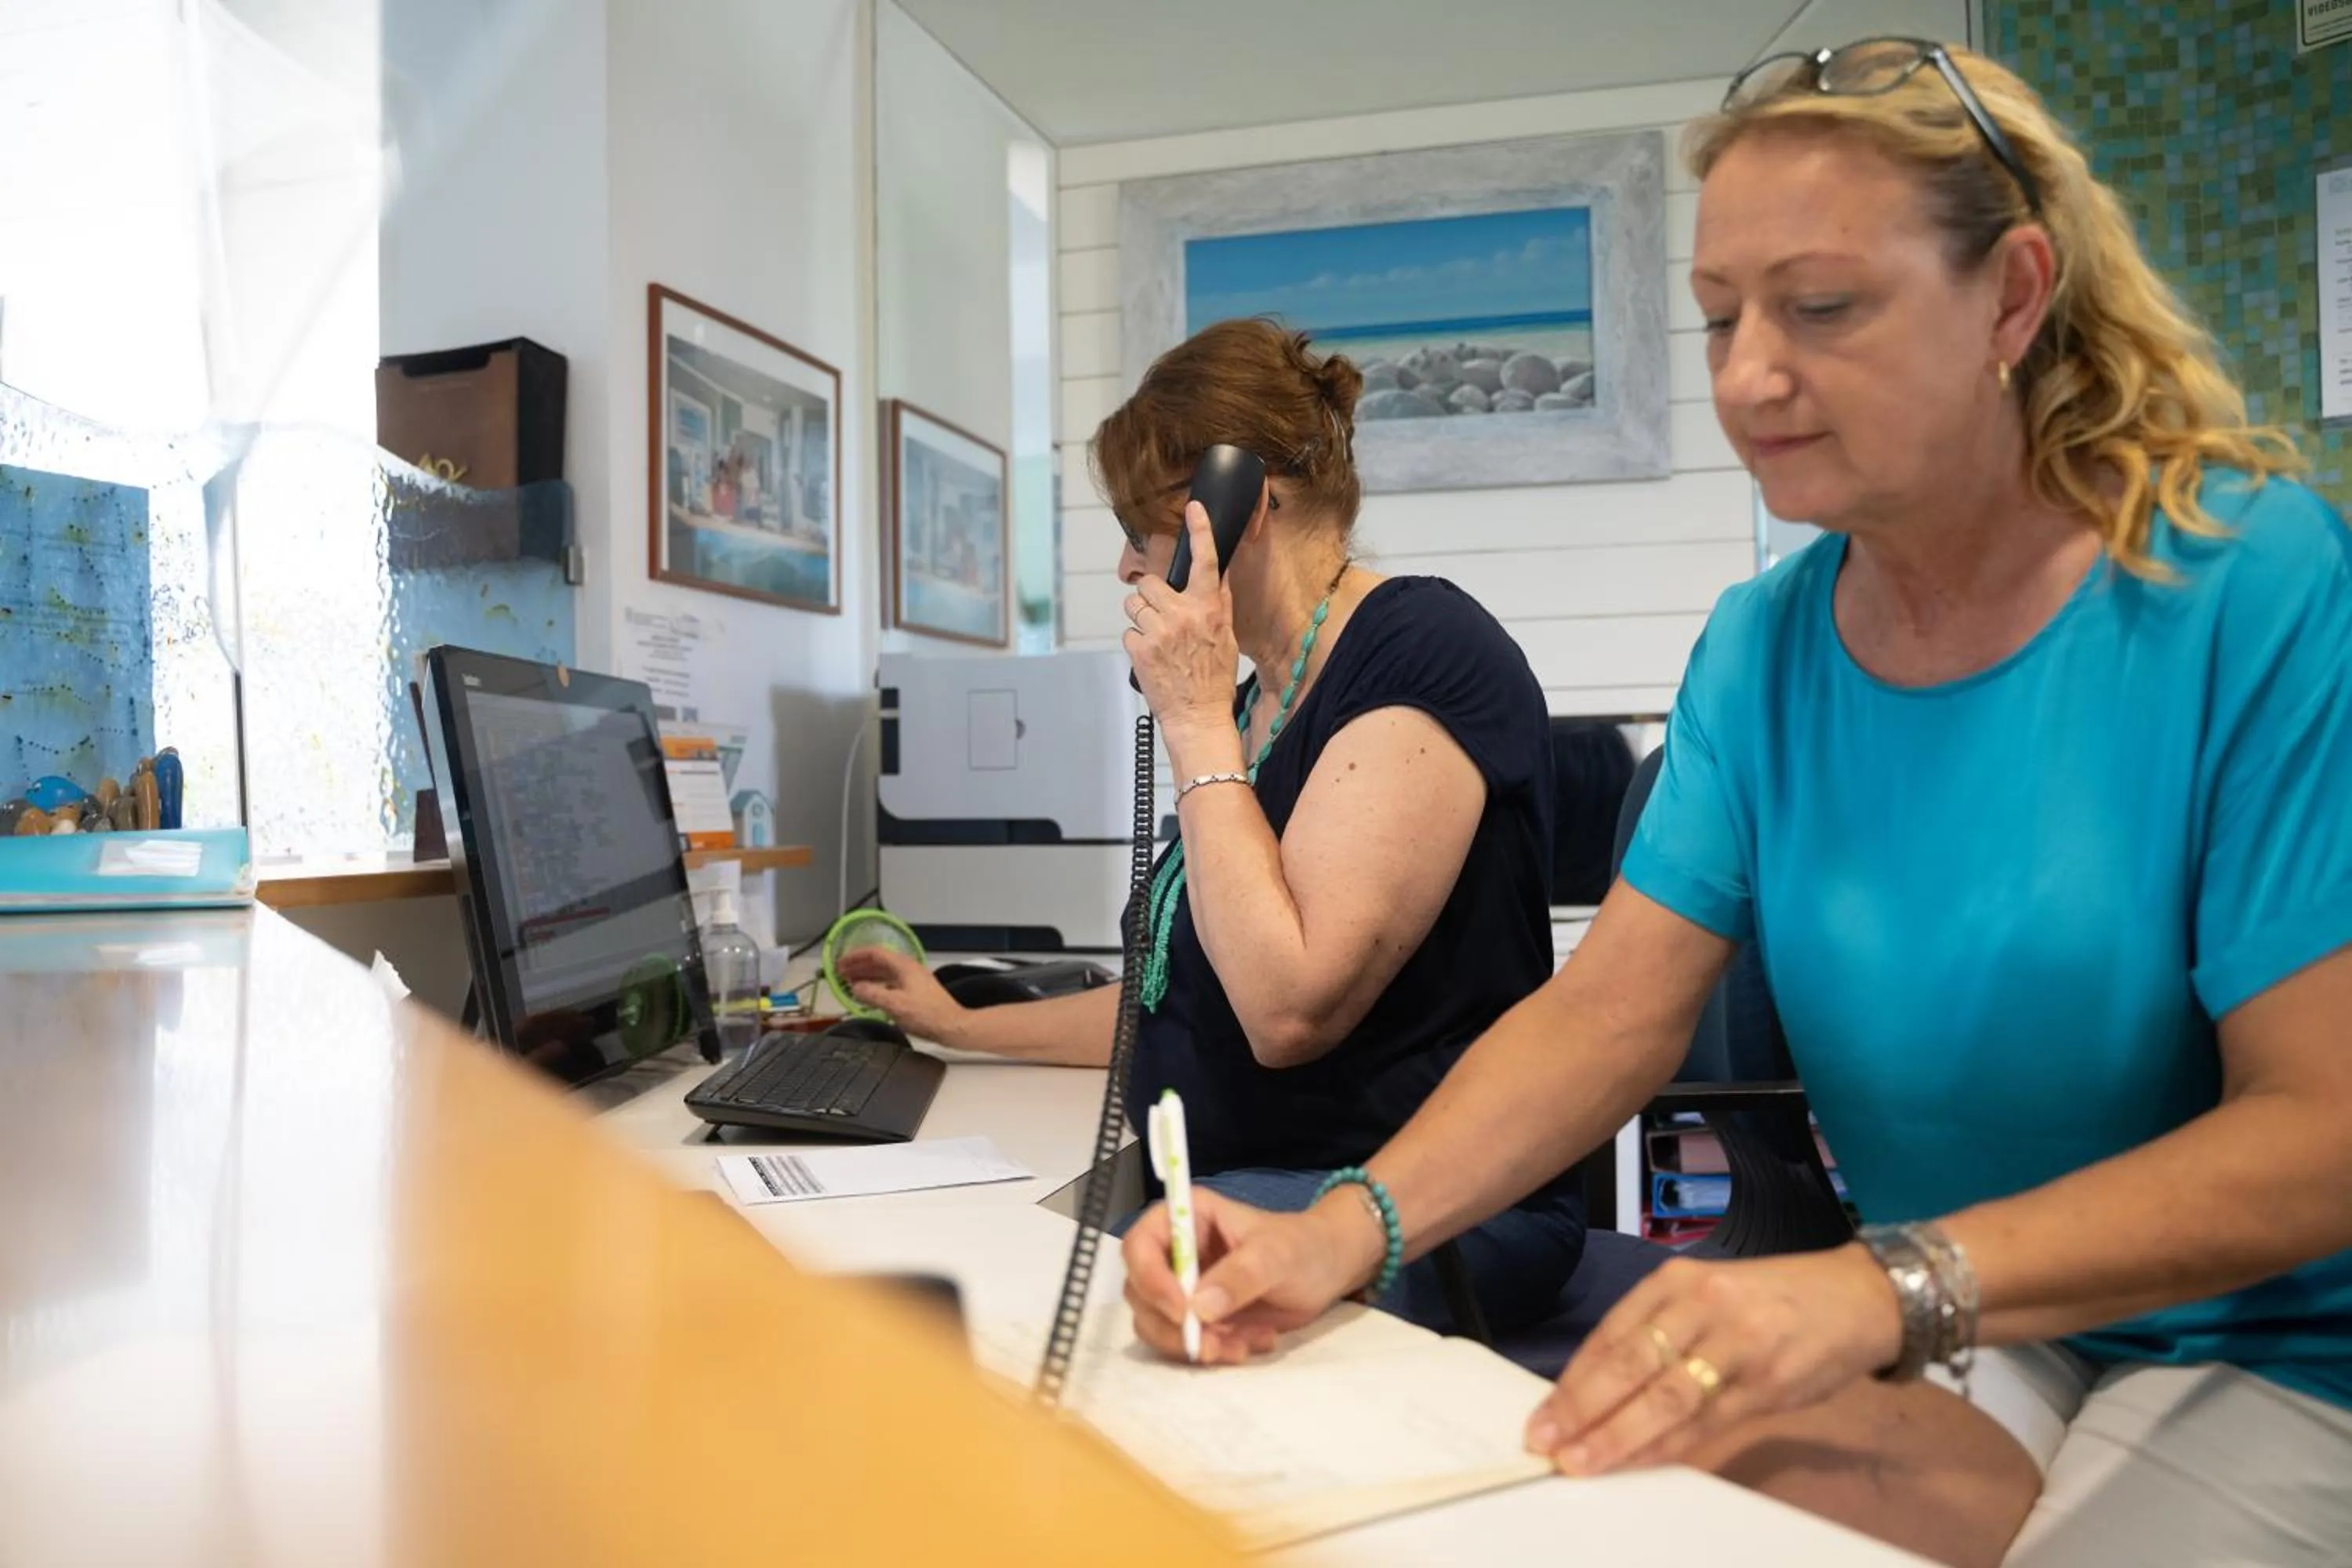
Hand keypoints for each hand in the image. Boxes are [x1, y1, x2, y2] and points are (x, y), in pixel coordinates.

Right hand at [834, 947, 969, 1046]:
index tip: (840, 963)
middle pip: (879, 961)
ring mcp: (913, 979)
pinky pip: (891, 982)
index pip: (875, 952)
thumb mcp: (894, 1004)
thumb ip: (872, 994)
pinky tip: (870, 994)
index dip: (855, 956)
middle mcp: (908, 968)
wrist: (952, 1025)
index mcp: (904, 966)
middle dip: (858, 966)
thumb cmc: (926, 1014)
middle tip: (841, 973)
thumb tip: (855, 987)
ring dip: (866, 975)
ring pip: (884, 972)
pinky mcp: (916, 991)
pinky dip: (877, 985)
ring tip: (850, 983)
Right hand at [1121, 1188, 1381, 1363]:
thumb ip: (1240, 1275)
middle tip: (1214, 1343)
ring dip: (1194, 1344)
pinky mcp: (1195, 1318)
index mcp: (1186, 1218)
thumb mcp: (1276, 1254)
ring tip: (1241, 1345)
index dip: (1150, 1279)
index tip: (1182, 1310)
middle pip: (1140, 1293)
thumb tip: (1199, 1307)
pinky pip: (1183, 1343)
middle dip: (1173, 1325)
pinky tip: (1251, 1342)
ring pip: (1156, 1324)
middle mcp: (1174, 1252)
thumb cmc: (1301, 1247)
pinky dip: (1213, 1352)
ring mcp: (1181, 1287)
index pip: (1139, 1245)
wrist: (1327, 1269)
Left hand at [1124, 501, 1243, 769]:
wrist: (1198, 717)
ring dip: (1141, 618)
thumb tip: (1217, 575)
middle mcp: (1183, 615)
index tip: (1194, 509)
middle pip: (1149, 583)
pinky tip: (1152, 657)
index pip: (1206, 562)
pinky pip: (1128, 632)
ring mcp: (1159, 631)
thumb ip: (1218, 604)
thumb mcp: (1226, 637)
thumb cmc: (1214, 679)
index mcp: (1208, 610)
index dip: (1200, 531)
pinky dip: (1136, 643)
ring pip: (1134, 606)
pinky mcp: (1139, 649)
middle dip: (1151, 597)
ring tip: (1156, 639)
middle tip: (1162, 617)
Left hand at [1524, 1245, 1902, 1474]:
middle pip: (1630, 1363)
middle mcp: (1703, 1306)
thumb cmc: (1774, 1298)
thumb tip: (1599, 1387)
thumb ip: (1661, 1332)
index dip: (1573, 1379)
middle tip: (1545, 1442)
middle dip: (1582, 1408)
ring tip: (1581, 1461)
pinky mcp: (1767, 1383)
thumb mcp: (1710, 1292)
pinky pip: (1707, 1422)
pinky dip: (1668, 1446)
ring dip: (1618, 1435)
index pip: (1612, 1334)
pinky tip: (1639, 1461)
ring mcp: (1737, 1344)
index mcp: (1679, 1279)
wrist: (1860, 1296)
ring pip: (1665, 1397)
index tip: (1542, 1415)